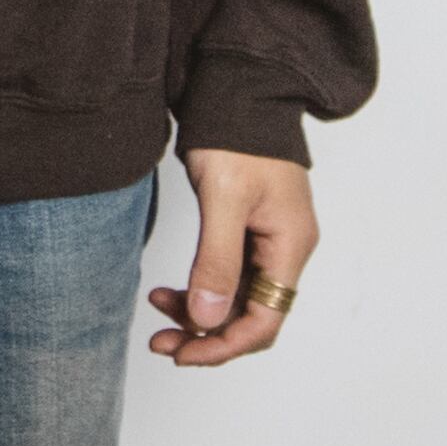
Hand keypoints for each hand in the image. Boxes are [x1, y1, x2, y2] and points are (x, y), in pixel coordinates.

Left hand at [146, 148, 317, 366]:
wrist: (240, 92)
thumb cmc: (237, 135)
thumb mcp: (224, 197)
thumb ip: (217, 259)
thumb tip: (208, 319)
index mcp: (289, 246)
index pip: (264, 321)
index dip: (223, 345)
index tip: (183, 353)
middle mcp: (285, 250)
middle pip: (250, 316)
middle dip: (206, 333)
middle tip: (160, 342)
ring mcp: (269, 241)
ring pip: (236, 298)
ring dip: (199, 311)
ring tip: (157, 309)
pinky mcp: (249, 230)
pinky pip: (229, 275)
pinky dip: (200, 286)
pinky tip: (170, 290)